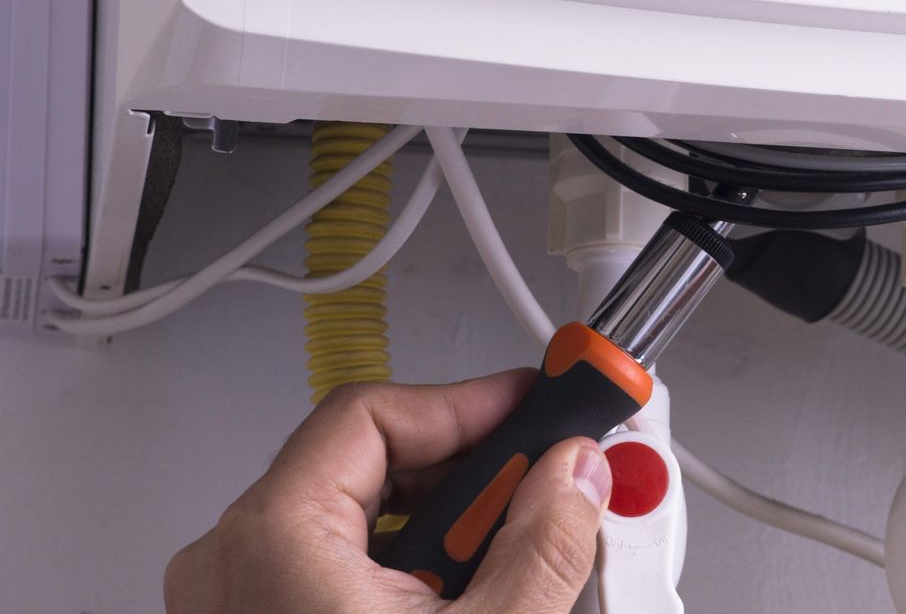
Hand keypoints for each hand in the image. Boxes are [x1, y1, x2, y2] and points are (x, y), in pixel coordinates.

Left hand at [165, 371, 612, 612]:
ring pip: (364, 519)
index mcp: (272, 539)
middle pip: (375, 461)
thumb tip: (577, 477)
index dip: (474, 403)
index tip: (542, 405)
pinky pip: (340, 568)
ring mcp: (240, 603)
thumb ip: (542, 545)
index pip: (379, 412)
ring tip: (512, 559)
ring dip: (450, 529)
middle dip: (476, 474)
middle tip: (550, 483)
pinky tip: (469, 594)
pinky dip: (411, 571)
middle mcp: (236, 562)